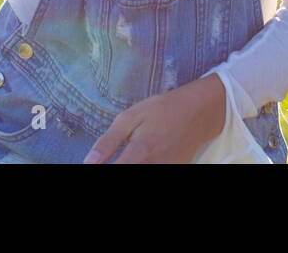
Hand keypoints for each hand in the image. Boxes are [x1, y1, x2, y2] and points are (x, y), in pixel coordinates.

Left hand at [84, 73, 226, 163]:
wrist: (199, 112)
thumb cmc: (161, 110)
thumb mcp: (131, 116)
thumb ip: (108, 141)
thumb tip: (88, 162)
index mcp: (140, 151)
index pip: (116, 171)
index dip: (100, 170)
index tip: (92, 167)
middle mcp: (155, 166)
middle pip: (130, 176)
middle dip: (119, 168)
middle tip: (118, 156)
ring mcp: (167, 170)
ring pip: (143, 177)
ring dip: (131, 167)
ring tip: (130, 157)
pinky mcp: (175, 171)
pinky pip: (156, 175)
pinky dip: (144, 168)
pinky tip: (141, 160)